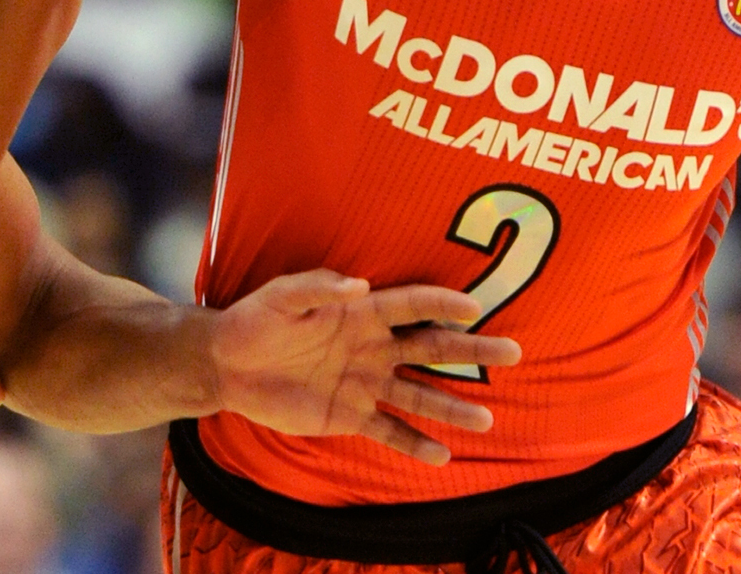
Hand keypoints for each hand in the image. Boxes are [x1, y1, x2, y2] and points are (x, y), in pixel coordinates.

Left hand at [208, 270, 521, 465]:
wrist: (228, 364)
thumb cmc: (258, 318)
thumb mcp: (284, 296)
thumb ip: (319, 287)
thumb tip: (359, 284)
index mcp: (363, 312)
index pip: (412, 305)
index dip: (443, 305)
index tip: (475, 307)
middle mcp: (374, 347)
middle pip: (432, 349)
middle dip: (473, 351)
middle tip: (512, 353)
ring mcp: (365, 383)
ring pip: (419, 395)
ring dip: (452, 408)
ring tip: (486, 420)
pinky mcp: (349, 415)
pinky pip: (388, 431)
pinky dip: (414, 444)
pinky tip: (442, 456)